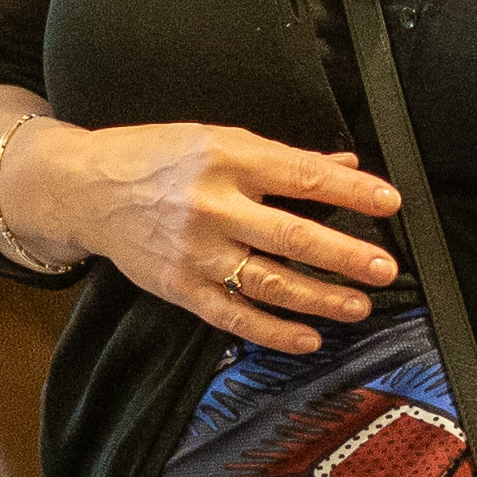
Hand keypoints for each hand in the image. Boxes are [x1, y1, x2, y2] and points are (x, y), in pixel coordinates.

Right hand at [38, 119, 402, 351]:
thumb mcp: (220, 138)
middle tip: (384, 268)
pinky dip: (273, 331)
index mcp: (229, 157)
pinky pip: (233, 316)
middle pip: (291, 235)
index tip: (390, 202)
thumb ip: (282, 157)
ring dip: (319, 298)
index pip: (302, 175)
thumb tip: (346, 162)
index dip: (351, 190)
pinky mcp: (180, 287)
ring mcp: (196, 252)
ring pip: (268, 282)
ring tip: (358, 306)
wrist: (86, 189)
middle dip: (344, 255)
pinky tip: (308, 337)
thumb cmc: (158, 157)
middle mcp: (213, 205)